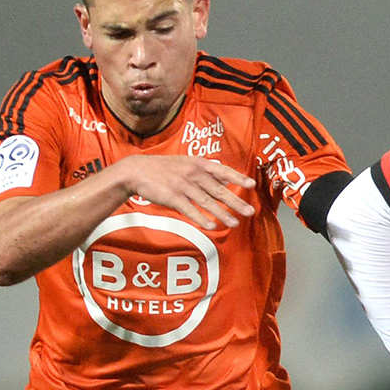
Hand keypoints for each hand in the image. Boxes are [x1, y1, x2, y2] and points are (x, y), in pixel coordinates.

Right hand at [120, 155, 256, 229]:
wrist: (137, 171)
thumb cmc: (164, 168)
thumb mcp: (187, 163)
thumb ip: (207, 171)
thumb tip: (227, 177)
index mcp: (198, 164)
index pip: (222, 170)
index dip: (237, 178)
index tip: (252, 185)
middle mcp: (193, 173)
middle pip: (218, 190)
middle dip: (236, 202)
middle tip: (250, 211)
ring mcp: (182, 185)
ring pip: (206, 202)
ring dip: (222, 214)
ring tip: (235, 224)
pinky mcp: (172, 197)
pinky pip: (189, 209)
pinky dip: (201, 218)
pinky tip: (212, 226)